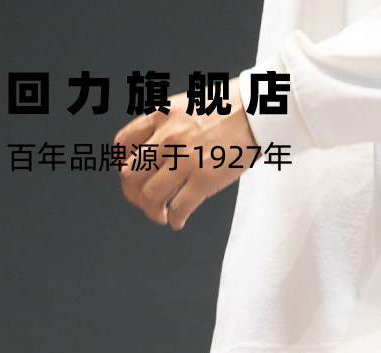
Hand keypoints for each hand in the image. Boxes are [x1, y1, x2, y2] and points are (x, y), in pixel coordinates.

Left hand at [114, 88, 258, 230]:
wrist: (257, 109)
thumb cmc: (230, 106)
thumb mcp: (188, 103)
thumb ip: (169, 123)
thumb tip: (160, 147)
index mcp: (160, 115)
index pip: (123, 144)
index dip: (122, 165)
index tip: (130, 176)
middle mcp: (167, 137)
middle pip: (131, 175)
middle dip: (133, 194)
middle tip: (143, 202)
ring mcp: (185, 159)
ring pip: (150, 196)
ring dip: (152, 212)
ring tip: (161, 216)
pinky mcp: (204, 179)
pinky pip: (179, 208)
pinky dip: (175, 220)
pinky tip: (178, 222)